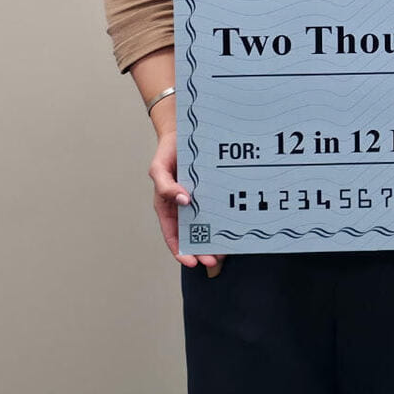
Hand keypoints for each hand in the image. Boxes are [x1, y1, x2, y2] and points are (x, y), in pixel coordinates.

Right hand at [150, 129, 220, 274]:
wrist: (184, 132)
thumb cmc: (168, 152)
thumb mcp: (159, 169)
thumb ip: (165, 186)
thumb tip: (182, 201)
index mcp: (168, 207)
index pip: (173, 235)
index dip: (181, 251)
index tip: (191, 262)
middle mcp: (184, 207)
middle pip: (192, 235)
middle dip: (202, 250)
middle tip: (214, 260)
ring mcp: (200, 200)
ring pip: (208, 225)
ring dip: (215, 239)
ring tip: (227, 251)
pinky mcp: (213, 191)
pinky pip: (219, 208)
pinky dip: (225, 219)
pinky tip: (235, 226)